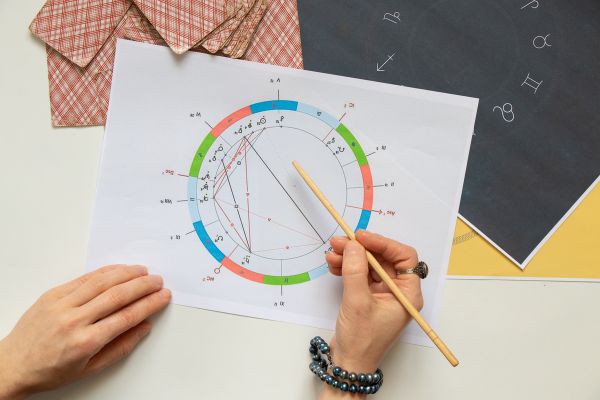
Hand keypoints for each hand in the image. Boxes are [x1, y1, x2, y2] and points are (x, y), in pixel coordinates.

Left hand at [0, 265, 170, 399]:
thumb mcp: (90, 369)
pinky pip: (84, 278)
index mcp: (86, 342)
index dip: (149, 304)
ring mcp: (62, 305)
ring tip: (143, 271)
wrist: (13, 365)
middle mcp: (74, 321)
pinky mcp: (52, 294)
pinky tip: (119, 270)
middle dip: (143, 286)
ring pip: (102, 282)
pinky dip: (105, 271)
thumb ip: (121, 347)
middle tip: (158, 281)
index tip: (163, 297)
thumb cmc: (51, 371)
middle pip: (118, 295)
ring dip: (127, 274)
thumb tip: (144, 326)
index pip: (127, 316)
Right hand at [321, 230, 422, 398]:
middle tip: (340, 242)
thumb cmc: (361, 340)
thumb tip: (354, 245)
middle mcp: (398, 291)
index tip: (362, 238)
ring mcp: (382, 293)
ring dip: (350, 257)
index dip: (383, 244)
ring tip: (332, 253)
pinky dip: (346, 267)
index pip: (404, 257)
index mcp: (407, 294)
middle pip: (383, 258)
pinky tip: (334, 264)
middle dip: (361, 249)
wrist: (348, 363)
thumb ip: (355, 271)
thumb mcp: (358, 302)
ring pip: (369, 264)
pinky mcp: (368, 296)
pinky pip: (359, 273)